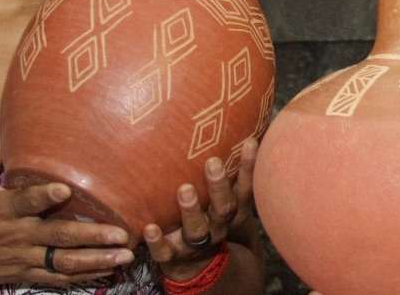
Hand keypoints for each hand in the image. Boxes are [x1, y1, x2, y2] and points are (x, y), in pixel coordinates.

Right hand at [0, 121, 133, 292]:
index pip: (24, 201)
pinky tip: (106, 270)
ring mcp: (22, 258)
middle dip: (91, 236)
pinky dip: (81, 276)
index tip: (64, 188)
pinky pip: (56, 278)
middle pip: (57, 236)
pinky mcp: (23, 274)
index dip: (43, 196)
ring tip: (124, 255)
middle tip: (121, 232)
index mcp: (2, 209)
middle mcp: (16, 235)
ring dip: (95, 260)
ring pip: (63, 262)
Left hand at [144, 137, 258, 281]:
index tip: (250, 142)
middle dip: (218, 186)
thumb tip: (236, 129)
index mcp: (232, 212)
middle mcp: (217, 227)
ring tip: (185, 189)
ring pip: (197, 230)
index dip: (249, 167)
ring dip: (192, 210)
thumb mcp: (226, 202)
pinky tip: (149, 228)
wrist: (201, 270)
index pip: (245, 188)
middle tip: (213, 162)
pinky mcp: (173, 257)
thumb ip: (227, 172)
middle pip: (223, 208)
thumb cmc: (209, 221)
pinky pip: (165, 252)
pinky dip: (157, 241)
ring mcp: (195, 244)